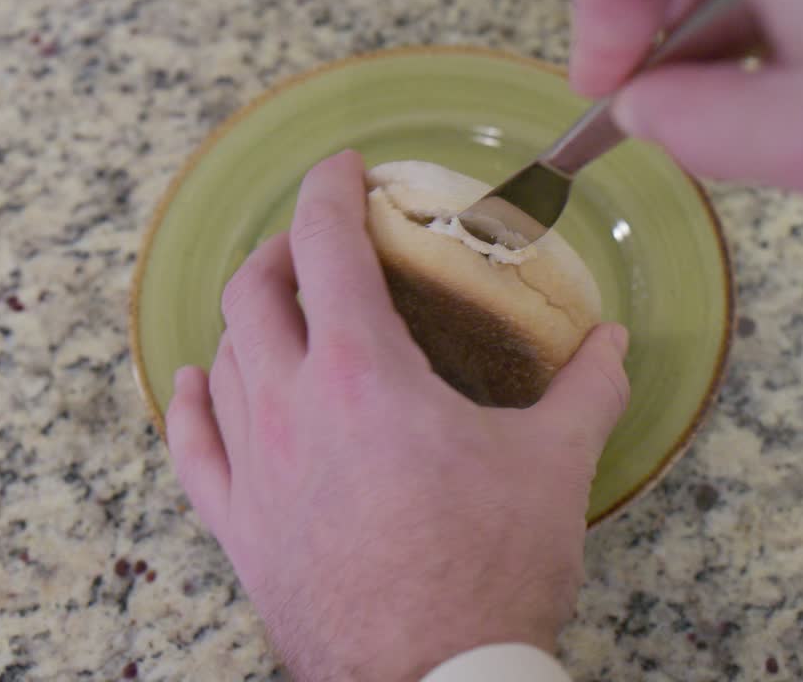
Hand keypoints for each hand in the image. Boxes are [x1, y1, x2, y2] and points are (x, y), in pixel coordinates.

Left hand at [165, 151, 630, 680]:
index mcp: (365, 374)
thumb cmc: (489, 572)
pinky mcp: (241, 527)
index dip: (329, 192)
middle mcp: (292, 408)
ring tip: (279, 308)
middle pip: (256, 292)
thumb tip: (613, 345)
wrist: (435, 678)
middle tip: (319, 244)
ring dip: (247, 317)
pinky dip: (190, 401)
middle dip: (285, 249)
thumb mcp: (556, 466)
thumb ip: (587, 390)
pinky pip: (191, 446)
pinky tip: (195, 382)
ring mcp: (255, 469)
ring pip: (222, 359)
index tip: (342, 171)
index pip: (326, 247)